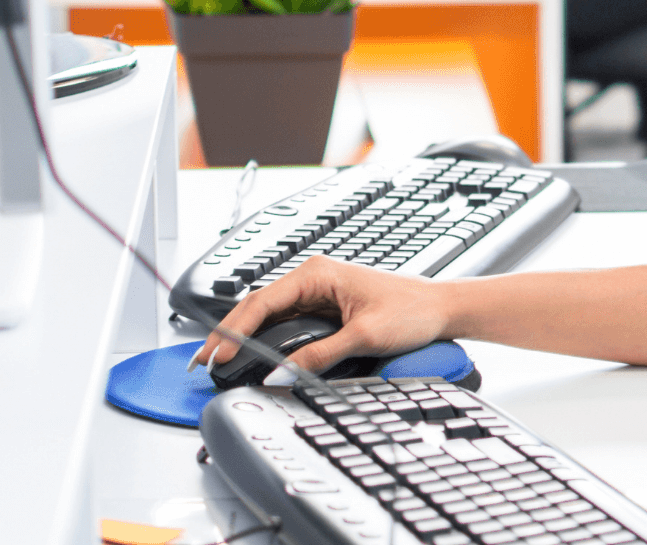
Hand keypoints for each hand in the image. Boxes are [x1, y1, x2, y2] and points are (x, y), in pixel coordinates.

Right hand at [191, 256, 448, 376]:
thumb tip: (283, 373)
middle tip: (204, 362)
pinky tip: (250, 353)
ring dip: (244, 335)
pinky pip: (286, 321)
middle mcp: (314, 278)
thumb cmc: (412, 310)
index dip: (233, 330)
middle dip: (229, 334)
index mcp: (319, 273)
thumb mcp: (364, 337)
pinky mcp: (325, 306)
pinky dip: (265, 337)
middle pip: (258, 306)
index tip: (216, 353)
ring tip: (220, 360)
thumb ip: (320, 356)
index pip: (262, 301)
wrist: (441, 308)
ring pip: (269, 314)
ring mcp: (318, 292)